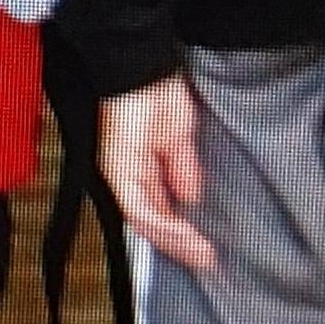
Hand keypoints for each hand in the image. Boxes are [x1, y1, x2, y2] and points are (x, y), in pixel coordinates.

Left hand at [100, 75, 216, 276]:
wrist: (142, 64)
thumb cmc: (158, 90)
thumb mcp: (179, 138)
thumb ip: (182, 170)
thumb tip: (190, 199)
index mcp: (141, 168)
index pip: (159, 210)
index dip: (181, 232)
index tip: (206, 248)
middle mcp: (127, 175)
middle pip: (152, 222)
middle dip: (180, 245)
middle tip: (206, 259)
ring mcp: (120, 174)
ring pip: (145, 222)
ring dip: (175, 241)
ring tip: (201, 253)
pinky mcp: (117, 169)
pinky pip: (139, 209)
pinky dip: (164, 225)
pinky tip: (184, 235)